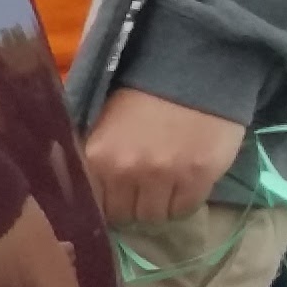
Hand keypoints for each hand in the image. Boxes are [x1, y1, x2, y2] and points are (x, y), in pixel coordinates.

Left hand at [80, 87, 248, 228]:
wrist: (196, 70)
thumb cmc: (145, 97)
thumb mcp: (104, 125)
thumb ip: (94, 161)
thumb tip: (87, 196)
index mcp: (98, 158)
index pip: (94, 207)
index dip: (106, 206)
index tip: (115, 201)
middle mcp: (127, 171)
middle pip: (125, 215)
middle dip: (132, 207)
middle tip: (143, 194)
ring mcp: (165, 175)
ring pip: (154, 217)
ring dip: (158, 207)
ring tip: (165, 189)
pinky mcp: (199, 175)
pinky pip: (185, 209)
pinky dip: (183, 203)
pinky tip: (185, 186)